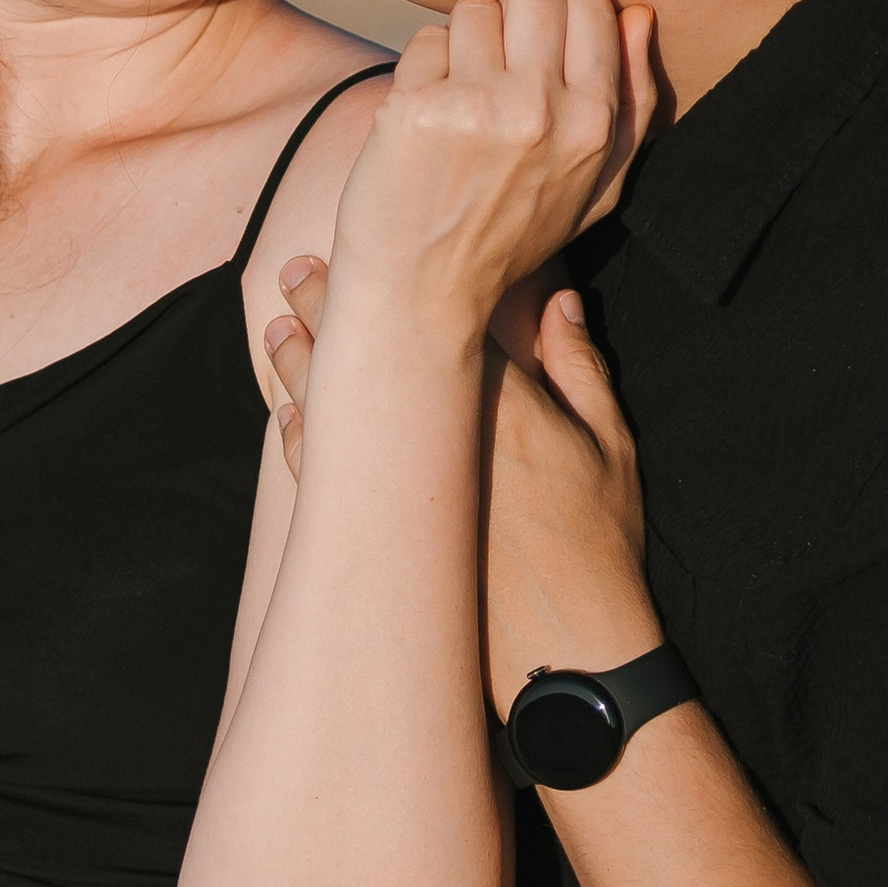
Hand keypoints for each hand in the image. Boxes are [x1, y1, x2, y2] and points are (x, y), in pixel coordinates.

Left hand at [264, 268, 658, 703]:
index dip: (399, 273)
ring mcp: (405, 484)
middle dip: (332, 306)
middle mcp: (441, 431)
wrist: (571, 648)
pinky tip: (286, 414)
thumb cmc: (599, 545)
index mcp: (501, 397)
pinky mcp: (383, 530)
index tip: (371, 238)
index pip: (442, 312)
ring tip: (277, 327)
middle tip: (297, 270)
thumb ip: (580, 365)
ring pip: (336, 406)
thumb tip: (557, 299)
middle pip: (373, 350)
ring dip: (301, 364)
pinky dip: (304, 437)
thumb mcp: (610, 443)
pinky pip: (326, 473)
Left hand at [328, 0, 656, 349]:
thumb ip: (634, 106)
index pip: (591, 4)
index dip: (562, 19)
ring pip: (475, 8)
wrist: (422, 295)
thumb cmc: (511, 238)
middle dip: (513, 20)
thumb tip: (637, 14)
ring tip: (460, 94)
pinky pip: (425, 39)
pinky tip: (425, 114)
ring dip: (463, 42)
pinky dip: (421, 69)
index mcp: (593, 125)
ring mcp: (475, 105)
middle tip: (496, 69)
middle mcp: (540, 109)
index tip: (539, 55)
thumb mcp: (599, 189)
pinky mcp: (416, 107)